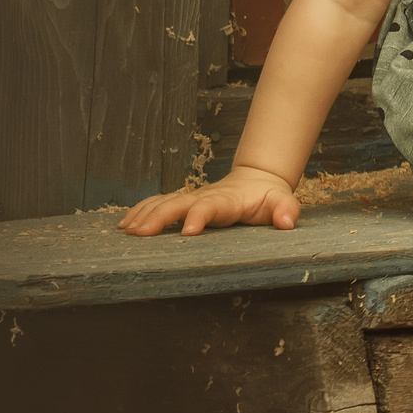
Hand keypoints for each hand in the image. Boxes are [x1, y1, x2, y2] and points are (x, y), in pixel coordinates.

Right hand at [119, 164, 300, 235]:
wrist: (257, 180)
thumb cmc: (268, 196)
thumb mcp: (283, 201)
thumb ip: (287, 210)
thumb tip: (287, 222)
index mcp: (227, 200)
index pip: (211, 206)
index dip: (199, 216)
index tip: (187, 231)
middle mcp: (204, 197)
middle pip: (178, 204)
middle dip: (158, 217)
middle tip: (140, 233)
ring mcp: (191, 198)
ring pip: (163, 202)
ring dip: (144, 214)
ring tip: (126, 230)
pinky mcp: (183, 202)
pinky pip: (158, 204)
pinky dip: (140, 211)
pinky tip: (125, 225)